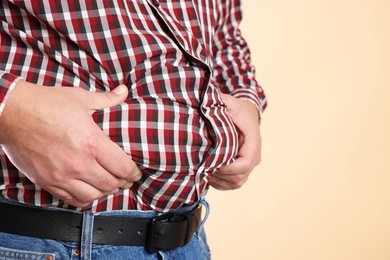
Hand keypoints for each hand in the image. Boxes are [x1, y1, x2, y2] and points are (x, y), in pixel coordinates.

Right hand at [0, 81, 140, 206]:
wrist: (11, 113)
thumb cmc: (46, 104)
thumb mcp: (80, 98)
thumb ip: (107, 99)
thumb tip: (124, 91)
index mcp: (92, 142)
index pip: (122, 167)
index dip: (133, 172)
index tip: (135, 172)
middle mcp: (79, 163)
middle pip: (111, 184)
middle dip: (122, 183)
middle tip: (125, 179)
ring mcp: (62, 175)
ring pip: (93, 195)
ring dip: (104, 192)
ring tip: (108, 185)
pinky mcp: (48, 182)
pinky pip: (71, 200)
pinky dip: (84, 198)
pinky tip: (88, 191)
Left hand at [209, 93, 261, 189]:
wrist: (247, 114)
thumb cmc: (236, 108)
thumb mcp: (227, 101)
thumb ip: (217, 102)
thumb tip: (202, 103)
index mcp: (253, 141)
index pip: (245, 163)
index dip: (227, 168)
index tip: (210, 164)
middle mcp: (255, 156)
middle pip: (240, 177)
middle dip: (219, 175)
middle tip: (202, 168)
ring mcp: (250, 165)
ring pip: (236, 183)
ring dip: (219, 180)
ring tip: (203, 171)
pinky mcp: (243, 171)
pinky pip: (233, 184)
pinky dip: (220, 183)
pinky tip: (208, 174)